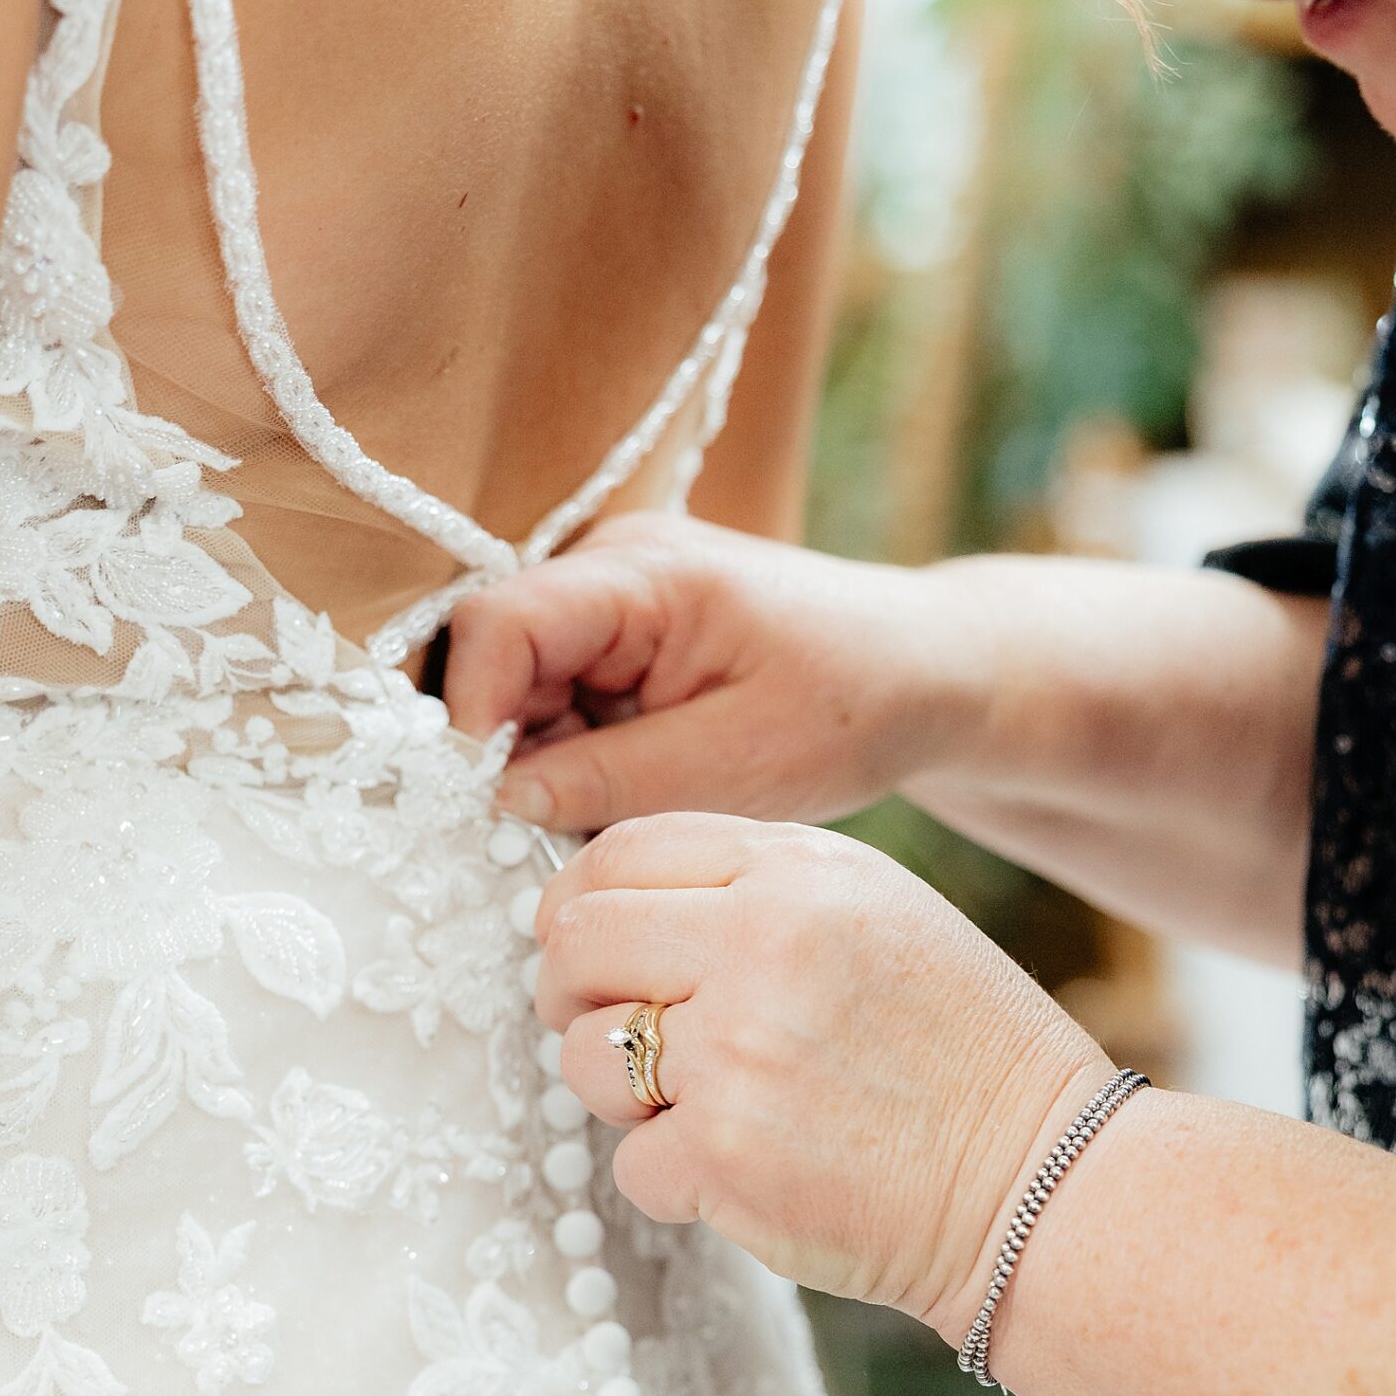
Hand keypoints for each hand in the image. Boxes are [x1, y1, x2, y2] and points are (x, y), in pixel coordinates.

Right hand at [444, 510, 983, 833]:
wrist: (924, 673)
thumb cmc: (853, 707)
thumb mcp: (737, 765)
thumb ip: (607, 780)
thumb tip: (500, 799)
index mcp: (644, 574)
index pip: (500, 623)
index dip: (471, 717)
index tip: (487, 808)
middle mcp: (610, 566)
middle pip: (496, 657)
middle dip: (510, 750)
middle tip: (558, 829)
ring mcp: (611, 597)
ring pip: (519, 688)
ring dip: (544, 761)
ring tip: (617, 809)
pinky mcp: (619, 635)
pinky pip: (557, 699)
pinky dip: (574, 756)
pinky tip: (628, 790)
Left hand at [535, 812, 1109, 1336]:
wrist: (1041, 1178)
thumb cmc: (958, 1052)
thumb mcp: (875, 914)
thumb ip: (749, 891)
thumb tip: (603, 906)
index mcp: (796, 873)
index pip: (620, 852)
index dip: (579, 902)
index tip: (590, 949)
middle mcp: (760, 945)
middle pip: (575, 943)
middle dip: (572, 994)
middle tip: (615, 1031)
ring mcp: (737, 1053)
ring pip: (583, 1057)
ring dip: (626, 1095)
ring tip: (713, 1107)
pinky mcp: (723, 1156)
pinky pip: (630, 1162)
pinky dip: (676, 1179)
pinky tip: (751, 1172)